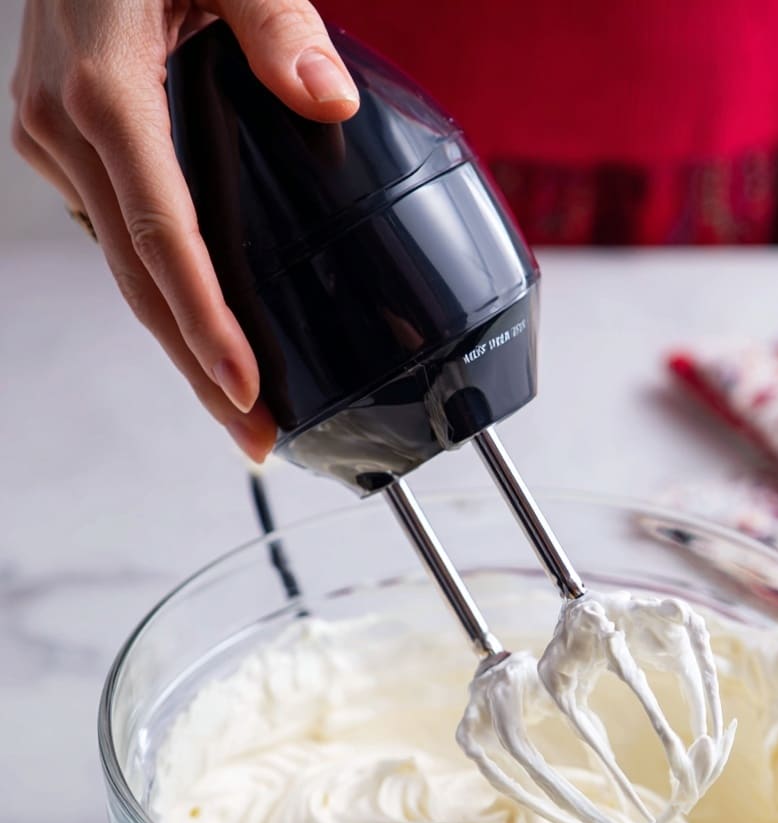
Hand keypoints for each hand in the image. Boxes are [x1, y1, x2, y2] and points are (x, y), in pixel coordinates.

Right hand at [11, 0, 358, 460]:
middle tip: (254, 437)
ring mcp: (58, 140)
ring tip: (239, 406)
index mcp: (101, 92)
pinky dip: (165, 291)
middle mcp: (66, 129)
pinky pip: (120, 235)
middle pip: (140, 282)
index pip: (163, 237)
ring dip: (181, 343)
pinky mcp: (68, 141)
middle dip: (199, 370)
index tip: (245, 389)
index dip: (204, 323)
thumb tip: (330, 99)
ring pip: (126, 269)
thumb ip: (276, 22)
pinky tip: (203, 329)